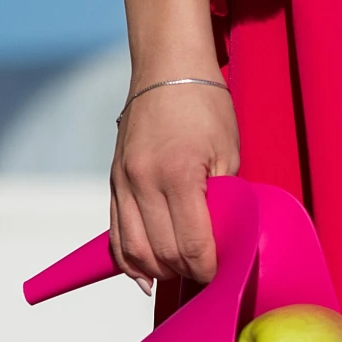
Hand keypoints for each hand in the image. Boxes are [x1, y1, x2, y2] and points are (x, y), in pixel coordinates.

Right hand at [110, 78, 238, 289]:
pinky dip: (129, 259)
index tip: (221, 273)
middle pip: (161, 252)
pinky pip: (115, 232)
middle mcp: (143, 181)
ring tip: (179, 273)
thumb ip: (222, 197)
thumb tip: (222, 238)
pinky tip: (145, 272)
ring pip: (132, 250)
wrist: (167, 67)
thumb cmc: (205, 104)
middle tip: (206, 273)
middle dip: (185, 271)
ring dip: (156, 270)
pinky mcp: (113, 180)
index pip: (191, 243)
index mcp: (177, 174)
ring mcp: (122, 182)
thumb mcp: (228, 151)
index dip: (208, 267)